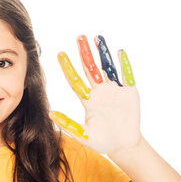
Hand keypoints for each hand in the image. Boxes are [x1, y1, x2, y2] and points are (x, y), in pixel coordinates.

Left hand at [49, 35, 141, 155]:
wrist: (124, 145)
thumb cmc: (103, 142)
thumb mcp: (84, 135)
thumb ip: (69, 125)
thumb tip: (51, 114)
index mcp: (88, 100)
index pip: (76, 80)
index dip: (68, 67)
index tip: (60, 54)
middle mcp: (100, 91)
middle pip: (90, 68)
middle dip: (85, 53)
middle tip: (79, 36)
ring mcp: (115, 90)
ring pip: (108, 68)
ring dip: (103, 53)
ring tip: (98, 38)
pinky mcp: (129, 92)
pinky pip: (126, 75)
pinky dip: (124, 65)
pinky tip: (120, 52)